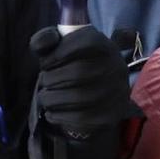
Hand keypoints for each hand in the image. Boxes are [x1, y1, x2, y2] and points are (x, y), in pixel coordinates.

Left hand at [31, 26, 139, 158]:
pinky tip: (52, 112)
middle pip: (80, 71)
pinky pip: (81, 118)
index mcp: (105, 46)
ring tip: (45, 97)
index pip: (87, 42)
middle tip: (44, 81)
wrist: (95, 95)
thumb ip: (45, 40)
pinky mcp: (111, 115)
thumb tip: (42, 46)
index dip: (59, 52)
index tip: (45, 62)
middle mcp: (117, 67)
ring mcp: (117, 93)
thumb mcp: (58, 48)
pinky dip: (60, 115)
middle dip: (52, 78)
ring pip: (79, 97)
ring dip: (53, 98)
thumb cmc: (71, 65)